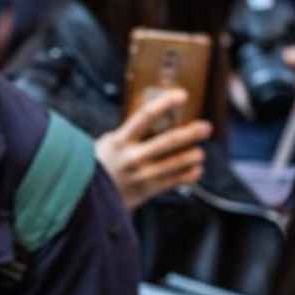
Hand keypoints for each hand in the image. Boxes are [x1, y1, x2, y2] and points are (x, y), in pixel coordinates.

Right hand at [95, 88, 211, 210]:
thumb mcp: (108, 143)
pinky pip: (174, 182)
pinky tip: (195, 170)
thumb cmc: (100, 165)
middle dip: (191, 133)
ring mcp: (141, 176)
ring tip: (199, 153)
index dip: (165, 103)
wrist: (87, 198)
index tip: (182, 95)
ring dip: (192, 156)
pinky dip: (188, 175)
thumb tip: (157, 115)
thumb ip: (130, 133)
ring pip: (176, 163)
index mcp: (120, 141)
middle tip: (206, 127)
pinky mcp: (147, 191)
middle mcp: (132, 158)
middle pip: (169, 141)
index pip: (145, 116)